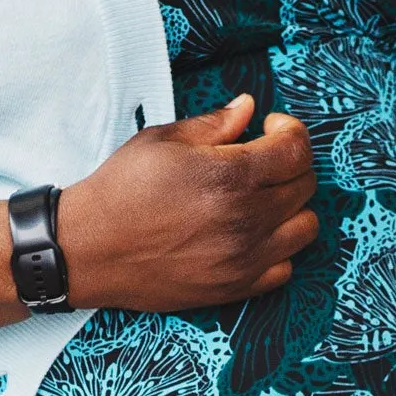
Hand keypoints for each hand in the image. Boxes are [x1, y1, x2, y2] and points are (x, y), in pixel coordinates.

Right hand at [59, 95, 318, 311]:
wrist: (89, 248)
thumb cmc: (122, 189)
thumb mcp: (162, 140)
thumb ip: (214, 123)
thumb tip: (247, 107)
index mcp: (229, 175)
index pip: (296, 149)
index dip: (291, 130)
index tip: (273, 127)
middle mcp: (245, 219)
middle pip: (305, 186)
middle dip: (291, 163)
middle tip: (265, 157)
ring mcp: (243, 258)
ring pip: (305, 228)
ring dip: (292, 206)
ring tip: (263, 196)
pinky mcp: (234, 288)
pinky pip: (285, 267)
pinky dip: (278, 247)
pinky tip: (253, 232)